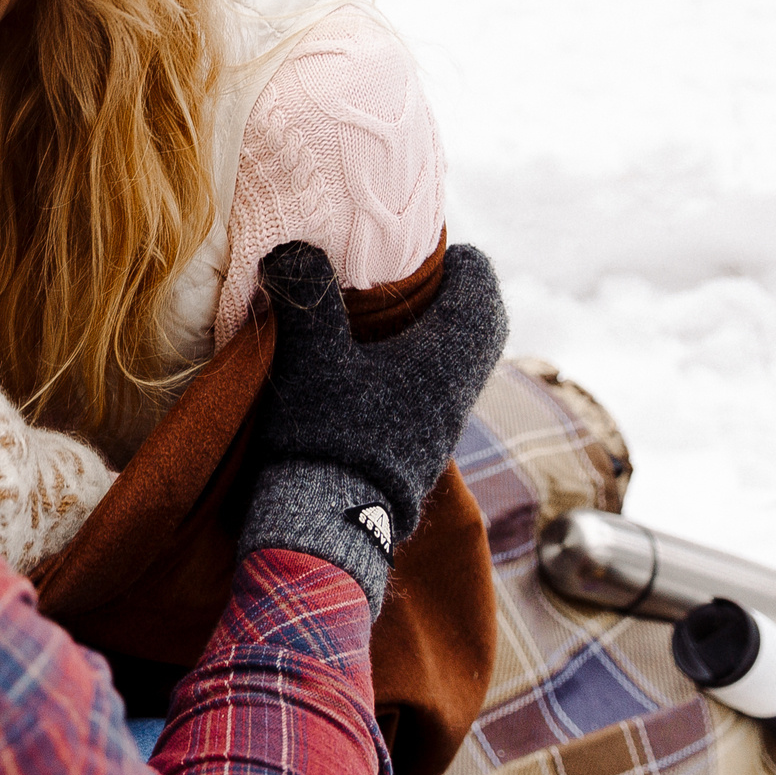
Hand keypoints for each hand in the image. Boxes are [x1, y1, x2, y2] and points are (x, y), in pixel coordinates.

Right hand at [239, 241, 506, 611]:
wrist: (330, 525)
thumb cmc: (329, 432)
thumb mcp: (310, 355)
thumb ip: (305, 295)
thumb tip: (293, 249)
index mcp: (449, 353)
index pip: (482, 288)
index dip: (460, 261)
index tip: (430, 249)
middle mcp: (459, 386)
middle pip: (479, 327)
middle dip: (454, 298)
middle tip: (417, 281)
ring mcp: (444, 422)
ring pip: (456, 361)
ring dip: (431, 337)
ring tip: (386, 322)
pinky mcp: (422, 448)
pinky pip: (435, 390)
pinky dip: (416, 369)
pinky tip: (371, 371)